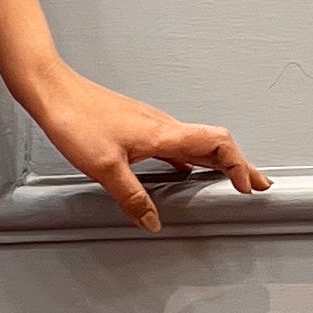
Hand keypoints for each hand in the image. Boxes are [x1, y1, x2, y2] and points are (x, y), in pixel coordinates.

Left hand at [24, 63, 270, 232]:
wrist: (54, 92)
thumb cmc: (77, 120)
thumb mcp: (105, 168)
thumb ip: (132, 197)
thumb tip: (153, 221)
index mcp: (164, 134)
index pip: (218, 144)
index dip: (240, 165)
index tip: (248, 187)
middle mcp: (164, 126)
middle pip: (215, 144)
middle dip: (240, 166)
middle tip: (259, 185)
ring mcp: (151, 126)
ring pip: (197, 144)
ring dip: (217, 163)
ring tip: (229, 181)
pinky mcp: (137, 127)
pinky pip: (175, 145)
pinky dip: (190, 160)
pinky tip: (183, 171)